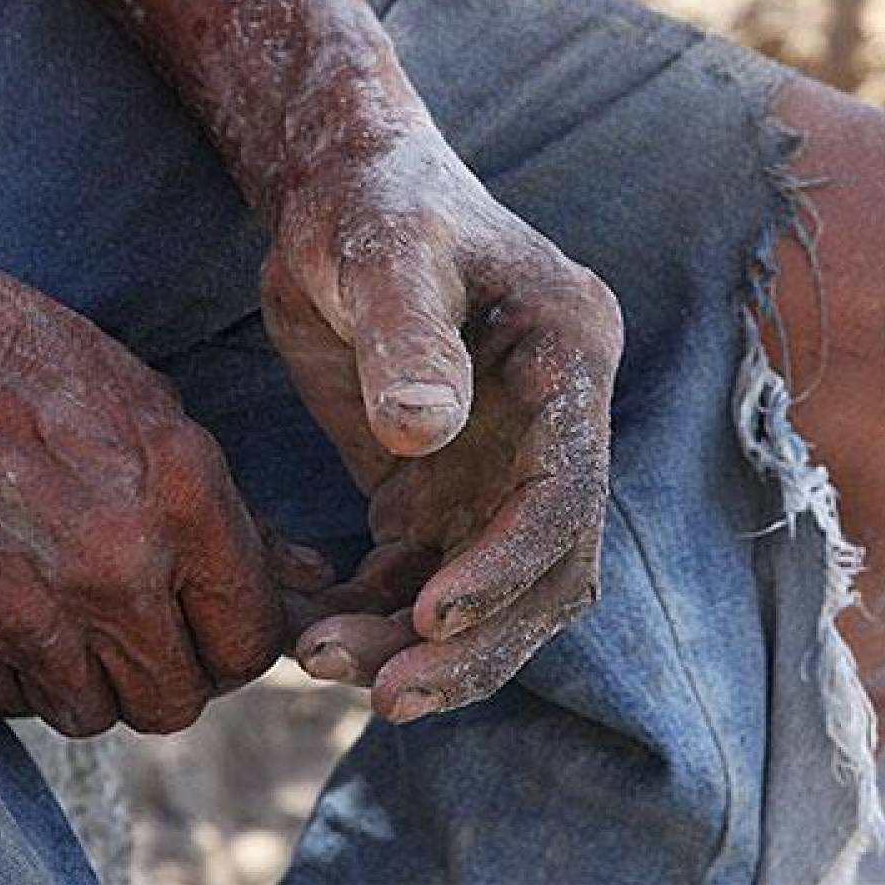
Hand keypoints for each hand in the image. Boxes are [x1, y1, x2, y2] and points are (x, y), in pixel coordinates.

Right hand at [0, 253, 327, 735]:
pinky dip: (26, 676)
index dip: (244, 642)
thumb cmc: (31, 361)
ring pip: (97, 714)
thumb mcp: (158, 412)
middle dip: (177, 673)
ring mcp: (31, 611)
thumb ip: (238, 515)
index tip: (224, 628)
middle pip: (177, 698)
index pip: (250, 638)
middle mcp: (116, 568)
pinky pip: (17, 704)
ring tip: (85, 621)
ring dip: (100, 682)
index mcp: (183, 500)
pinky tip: (22, 613)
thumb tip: (309, 579)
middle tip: (158, 634)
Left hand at [262, 126, 623, 721]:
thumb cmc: (371, 202)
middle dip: (473, 641)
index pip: (567, 493)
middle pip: (544, 568)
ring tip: (320, 662)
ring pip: (485, 591)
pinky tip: (314, 624)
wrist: (341, 191)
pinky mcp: (443, 486)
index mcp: (571, 358)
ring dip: (417, 644)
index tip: (431, 614)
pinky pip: (422, 576)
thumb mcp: (385, 252)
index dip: (508, 565)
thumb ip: (407, 338)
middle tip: (385, 693)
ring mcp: (501, 463)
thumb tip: (422, 435)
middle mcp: (555, 425)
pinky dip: (377, 615)